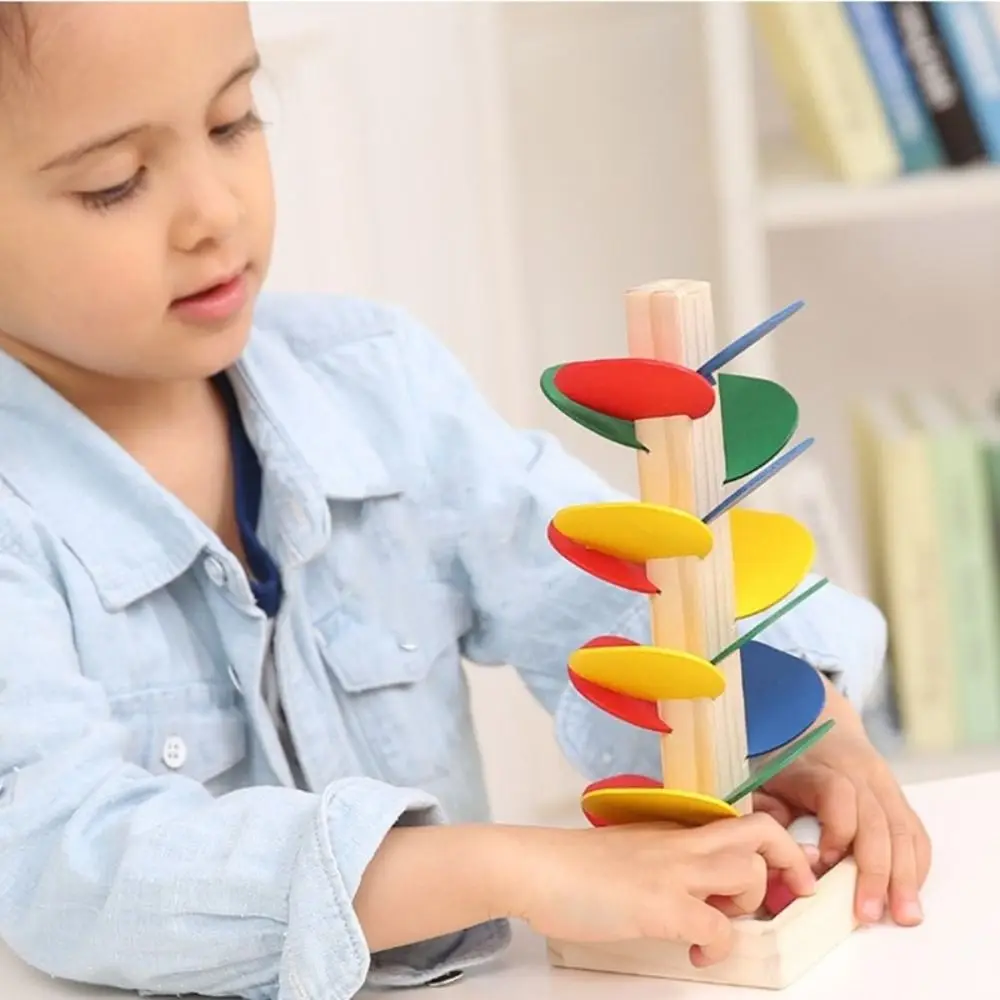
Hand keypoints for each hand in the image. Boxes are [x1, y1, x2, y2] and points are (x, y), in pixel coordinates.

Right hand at [508, 812, 815, 965]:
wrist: (535, 866)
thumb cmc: (572, 865)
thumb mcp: (630, 851)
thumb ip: (664, 860)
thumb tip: (689, 888)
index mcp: (675, 829)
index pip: (740, 820)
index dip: (773, 844)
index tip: (781, 872)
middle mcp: (681, 843)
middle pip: (761, 831)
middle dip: (791, 863)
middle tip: (789, 896)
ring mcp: (672, 872)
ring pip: (748, 873)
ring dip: (750, 904)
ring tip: (725, 921)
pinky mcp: (660, 906)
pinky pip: (718, 928)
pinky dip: (719, 948)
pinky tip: (698, 953)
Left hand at [753, 719, 930, 926]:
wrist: (813, 724)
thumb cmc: (783, 760)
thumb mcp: (764, 779)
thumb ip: (772, 814)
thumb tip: (801, 856)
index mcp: (822, 766)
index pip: (839, 795)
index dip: (837, 831)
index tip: (824, 862)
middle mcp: (860, 773)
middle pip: (878, 822)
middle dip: (875, 873)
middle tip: (867, 914)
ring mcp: (885, 785)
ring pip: (903, 831)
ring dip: (906, 877)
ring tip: (903, 916)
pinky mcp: (898, 798)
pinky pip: (915, 832)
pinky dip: (917, 865)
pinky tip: (910, 892)